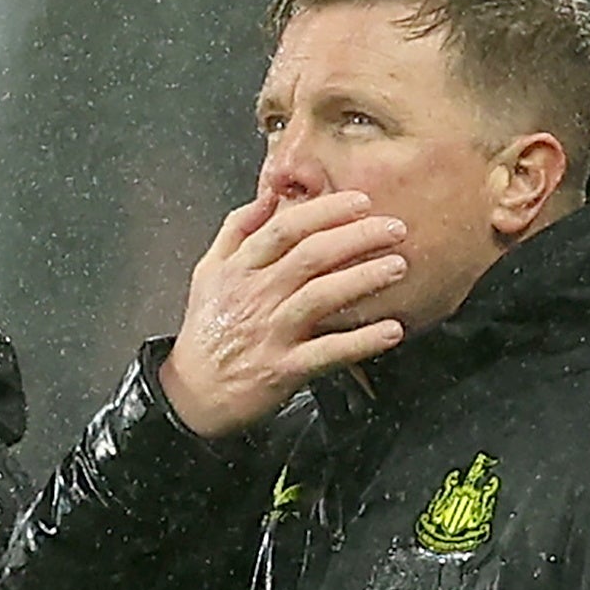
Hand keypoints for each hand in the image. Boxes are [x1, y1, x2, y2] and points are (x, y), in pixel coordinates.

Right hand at [159, 190, 406, 437]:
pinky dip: (361, 341)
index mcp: (240, 269)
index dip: (326, 211)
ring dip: (363, 279)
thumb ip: (237, 230)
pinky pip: (328, 352)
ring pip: (320, 297)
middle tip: (395, 229)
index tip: (361, 202)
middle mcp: (256, 296)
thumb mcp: (208, 271)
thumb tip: (269, 196)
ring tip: (398, 267)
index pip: (285, 228)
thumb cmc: (206, 330)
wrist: (191, 393)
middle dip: (357, 237)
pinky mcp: (283, 369)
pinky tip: (392, 330)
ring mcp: (270, 332)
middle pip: (310, 256)